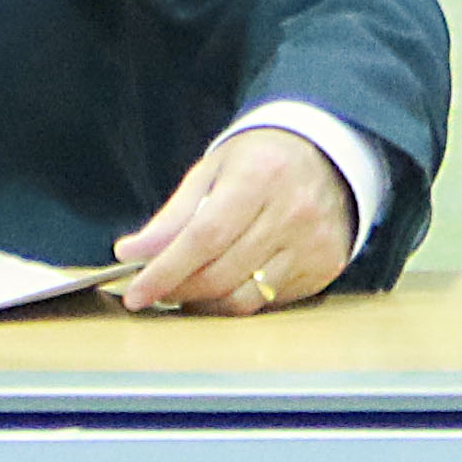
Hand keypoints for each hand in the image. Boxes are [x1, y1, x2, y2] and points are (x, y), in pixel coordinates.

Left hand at [116, 121, 353, 314]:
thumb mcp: (212, 171)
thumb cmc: (260, 162)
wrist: (329, 159)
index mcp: (259, 177)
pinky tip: (229, 282)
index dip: (166, 270)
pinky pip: (270, 301)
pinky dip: (239, 298)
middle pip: (221, 274)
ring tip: (189, 290)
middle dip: (179, 290)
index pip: (204, 238)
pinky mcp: (324, 268)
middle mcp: (293, 212)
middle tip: (156, 291)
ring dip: (206, 303)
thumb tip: (132, 253)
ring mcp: (313, 244)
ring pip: (244, 298)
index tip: (136, 292)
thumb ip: (172, 215)